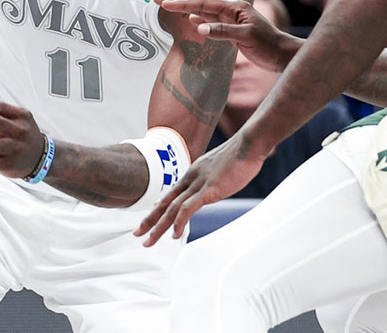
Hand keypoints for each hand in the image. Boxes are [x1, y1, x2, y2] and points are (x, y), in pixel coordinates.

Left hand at [134, 134, 263, 246]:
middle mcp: (191, 177)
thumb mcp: (221, 168)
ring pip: (171, 208)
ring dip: (159, 227)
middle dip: (150, 220)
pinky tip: (174, 235)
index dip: (159, 206)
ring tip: (149, 241)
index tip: (150, 216)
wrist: (249, 144)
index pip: (171, 193)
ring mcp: (198, 183)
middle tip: (137, 233)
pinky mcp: (208, 190)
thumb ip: (212, 179)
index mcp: (193, 172)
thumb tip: (212, 188)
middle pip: (165, 202)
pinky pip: (188, 209)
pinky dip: (179, 222)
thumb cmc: (241, 155)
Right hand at [155, 0, 299, 71]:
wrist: (281, 55)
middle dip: (179, 0)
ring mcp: (231, 19)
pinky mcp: (232, 29)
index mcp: (234, 7)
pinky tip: (190, 20)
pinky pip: (210, 21)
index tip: (164, 2)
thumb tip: (198, 27)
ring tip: (168, 5)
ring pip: (203, 11)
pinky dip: (198, 20)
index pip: (203, 3)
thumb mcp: (246, 36)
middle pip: (200, 2)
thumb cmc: (268, 44)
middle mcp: (231, 9)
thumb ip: (222, 31)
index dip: (182, 2)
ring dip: (186, 8)